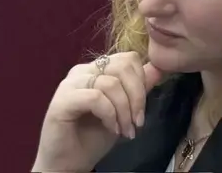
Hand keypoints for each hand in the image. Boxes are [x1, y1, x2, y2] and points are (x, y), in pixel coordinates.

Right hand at [33, 51, 163, 172]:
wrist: (68, 164)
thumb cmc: (92, 139)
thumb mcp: (123, 111)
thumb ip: (137, 89)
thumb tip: (159, 68)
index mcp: (96, 69)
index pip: (128, 59)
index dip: (141, 82)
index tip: (141, 111)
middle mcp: (82, 71)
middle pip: (122, 67)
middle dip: (137, 96)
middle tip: (137, 122)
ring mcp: (70, 84)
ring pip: (110, 83)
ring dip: (124, 110)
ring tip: (125, 130)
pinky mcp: (62, 101)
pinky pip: (95, 97)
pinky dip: (110, 114)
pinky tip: (111, 129)